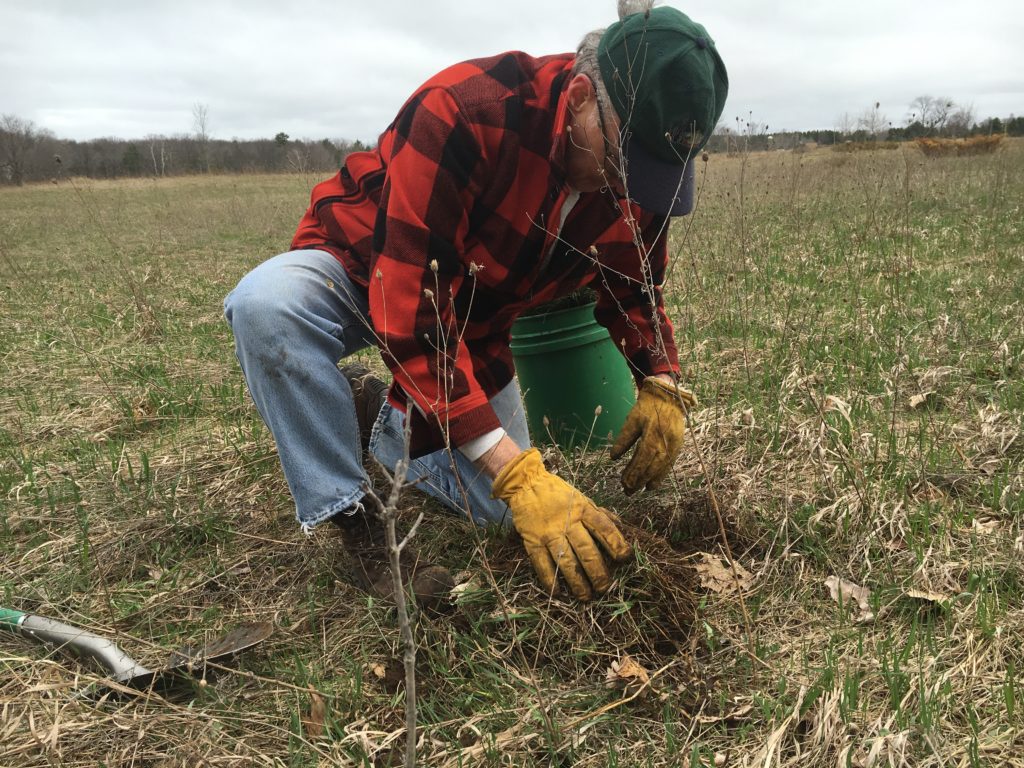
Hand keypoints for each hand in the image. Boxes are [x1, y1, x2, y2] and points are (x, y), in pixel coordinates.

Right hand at [491, 448, 631, 599]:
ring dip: (577, 582)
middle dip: (598, 572)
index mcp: (582, 509)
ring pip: (566, 561)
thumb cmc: (558, 493)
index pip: (603, 528)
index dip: (616, 543)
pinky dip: (550, 580)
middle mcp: (567, 522)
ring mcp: (549, 533)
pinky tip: (558, 593)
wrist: (526, 484)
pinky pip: (542, 564)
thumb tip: (620, 525)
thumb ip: (599, 513)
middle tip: (605, 588)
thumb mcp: (581, 498)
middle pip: (586, 550)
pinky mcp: (532, 541)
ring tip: (585, 596)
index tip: (625, 558)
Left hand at [610, 376, 695, 494]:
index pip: (642, 457)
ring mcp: (674, 443)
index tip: (624, 483)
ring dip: (650, 480)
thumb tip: (613, 457)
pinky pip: (669, 463)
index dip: (634, 472)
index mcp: (652, 432)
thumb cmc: (646, 408)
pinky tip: (653, 484)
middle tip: (628, 491)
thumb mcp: (632, 419)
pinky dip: (661, 475)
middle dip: (640, 480)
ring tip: (640, 490)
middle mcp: (665, 440)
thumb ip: (624, 439)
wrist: (668, 396)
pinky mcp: (678, 445)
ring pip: (661, 467)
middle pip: (652, 465)